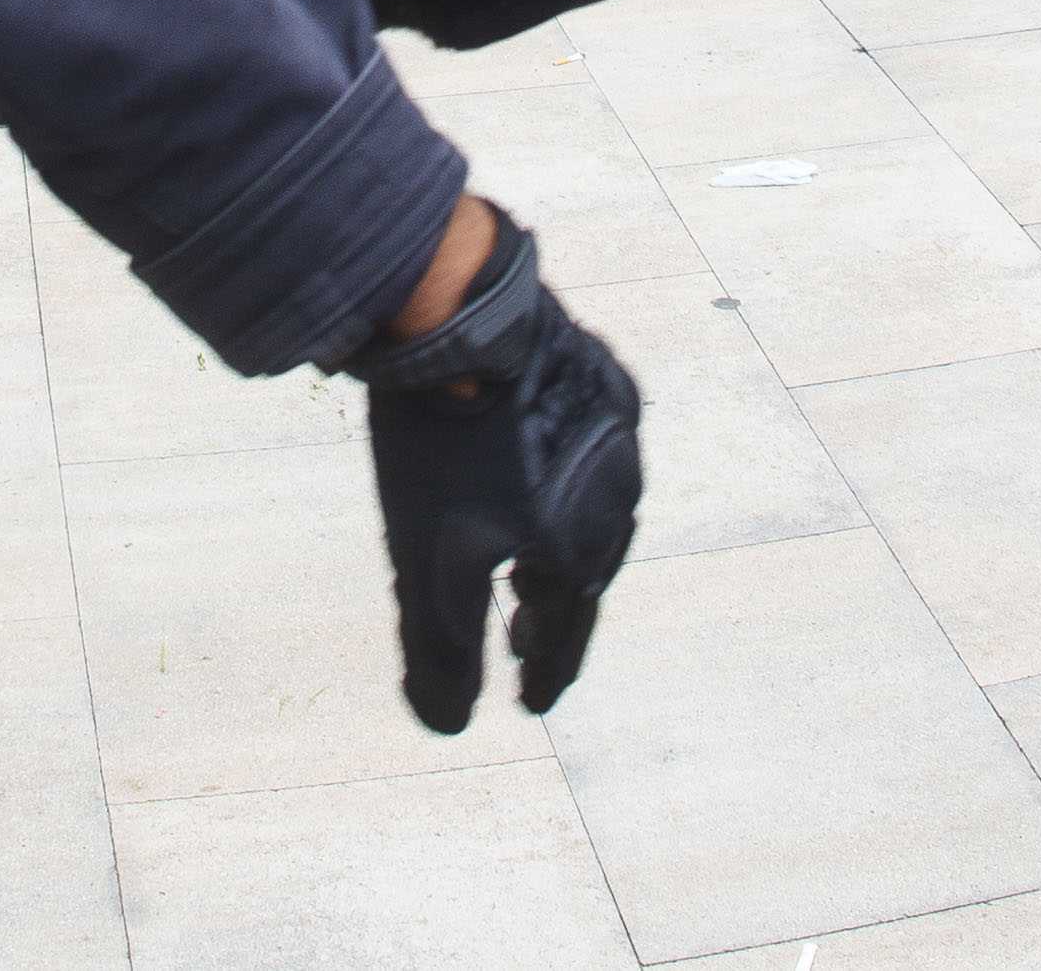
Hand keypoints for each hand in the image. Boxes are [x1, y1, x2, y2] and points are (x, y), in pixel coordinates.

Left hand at [349, 207, 641, 730]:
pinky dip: (576, 475)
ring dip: (568, 544)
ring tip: (533, 561)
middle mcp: (611, 493)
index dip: (543, 671)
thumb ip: (442, 647)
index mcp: (574, 545)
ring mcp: (613, 430)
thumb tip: (450, 728)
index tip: (530, 703)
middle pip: (586, 571)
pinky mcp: (601, 378)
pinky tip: (551, 470)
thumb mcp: (427, 557)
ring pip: (599, 508)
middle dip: (556, 613)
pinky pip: (600, 444)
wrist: (458, 311)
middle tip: (527, 636)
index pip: (562, 632)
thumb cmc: (440, 442)